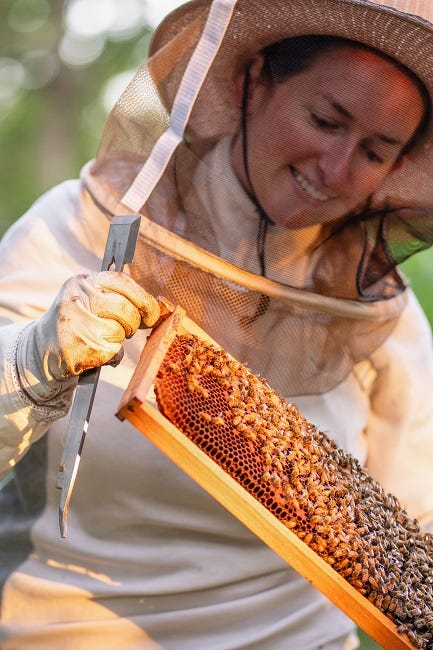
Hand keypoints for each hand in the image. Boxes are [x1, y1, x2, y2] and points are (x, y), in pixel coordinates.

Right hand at [17, 272, 160, 398]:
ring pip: (120, 331)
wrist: (41, 350)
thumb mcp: (87, 300)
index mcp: (81, 283)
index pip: (121, 281)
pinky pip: (113, 351)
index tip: (152, 312)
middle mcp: (77, 300)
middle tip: (129, 329)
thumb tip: (154, 308)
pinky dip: (111, 354)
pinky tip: (95, 351)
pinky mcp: (80, 348)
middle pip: (125, 308)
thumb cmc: (75, 323)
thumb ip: (114, 296)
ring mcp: (77, 325)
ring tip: (102, 338)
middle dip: (133, 322)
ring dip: (119, 339)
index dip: (143, 297)